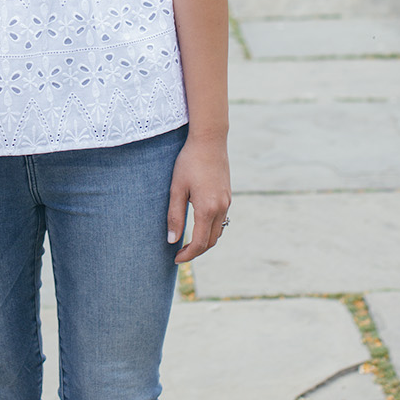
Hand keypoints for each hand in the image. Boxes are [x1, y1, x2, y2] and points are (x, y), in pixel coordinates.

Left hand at [166, 135, 230, 263]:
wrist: (209, 140)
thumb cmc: (189, 162)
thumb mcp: (177, 188)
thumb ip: (174, 216)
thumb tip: (172, 240)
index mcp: (207, 209)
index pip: (200, 243)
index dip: (188, 254)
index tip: (176, 259)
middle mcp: (221, 208)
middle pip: (211, 241)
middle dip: (196, 251)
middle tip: (180, 254)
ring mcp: (227, 202)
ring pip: (218, 231)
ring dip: (205, 241)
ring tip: (189, 242)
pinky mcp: (228, 195)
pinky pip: (222, 220)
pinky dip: (211, 229)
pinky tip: (199, 225)